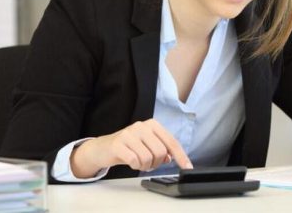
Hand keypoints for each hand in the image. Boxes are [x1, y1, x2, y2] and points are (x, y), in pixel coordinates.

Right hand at [71, 119, 192, 177]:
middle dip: (156, 163)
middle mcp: (142, 126)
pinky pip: (135, 161)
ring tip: (138, 162)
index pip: (172, 142)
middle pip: (161, 152)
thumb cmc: (129, 147)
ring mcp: (129, 133)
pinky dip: (135, 166)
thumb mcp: (147, 145)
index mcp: (152, 124)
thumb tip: (171, 158)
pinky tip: (131, 162)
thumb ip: (162, 149)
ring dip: (145, 166)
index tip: (187, 167)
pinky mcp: (119, 143)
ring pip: (148, 158)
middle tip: (148, 163)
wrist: (103, 148)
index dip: (181, 156)